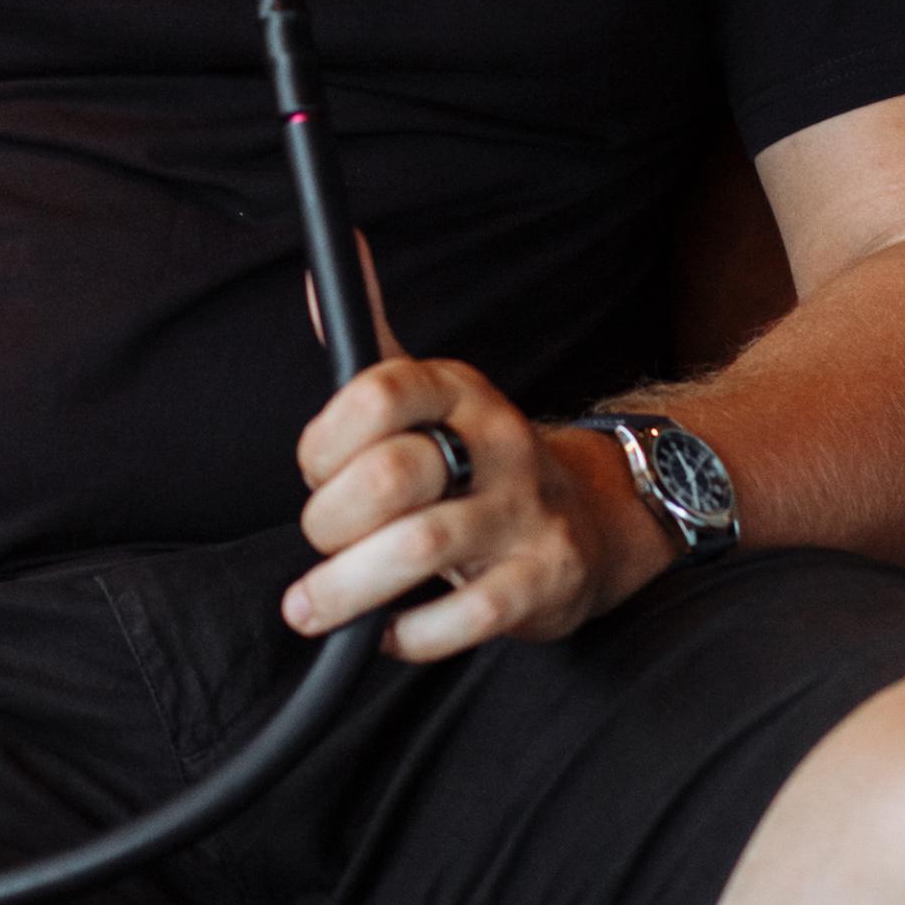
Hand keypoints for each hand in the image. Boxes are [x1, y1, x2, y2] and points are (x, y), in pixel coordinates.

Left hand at [282, 241, 671, 658]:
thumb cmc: (475, 459)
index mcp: (457, 390)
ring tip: (312, 606)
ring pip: (423, 547)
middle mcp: (496, 442)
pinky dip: (413, 632)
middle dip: (331, 519)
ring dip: (349, 587)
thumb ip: (369, 347)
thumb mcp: (428, 395)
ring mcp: (526, 513)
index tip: (312, 472)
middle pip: (392, 475)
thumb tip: (324, 271)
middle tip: (319, 542)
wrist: (592, 517)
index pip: (379, 390)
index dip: (324, 438)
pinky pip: (470, 614)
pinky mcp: (546, 580)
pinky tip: (387, 632)